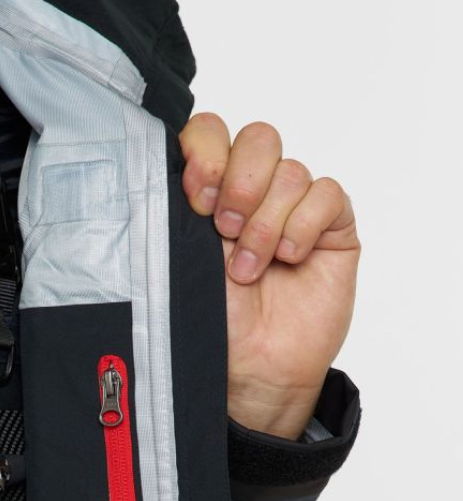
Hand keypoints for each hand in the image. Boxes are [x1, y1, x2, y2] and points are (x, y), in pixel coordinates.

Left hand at [179, 114, 359, 439]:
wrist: (252, 368)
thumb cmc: (213, 319)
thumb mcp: (182, 257)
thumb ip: (180, 208)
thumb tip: (170, 164)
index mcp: (211, 190)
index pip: (211, 132)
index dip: (207, 152)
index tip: (196, 196)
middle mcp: (254, 191)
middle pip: (259, 138)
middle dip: (240, 182)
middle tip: (224, 230)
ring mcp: (294, 207)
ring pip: (291, 171)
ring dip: (266, 223)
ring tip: (251, 268)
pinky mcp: (331, 226)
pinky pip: (326, 194)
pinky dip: (304, 225)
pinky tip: (290, 258)